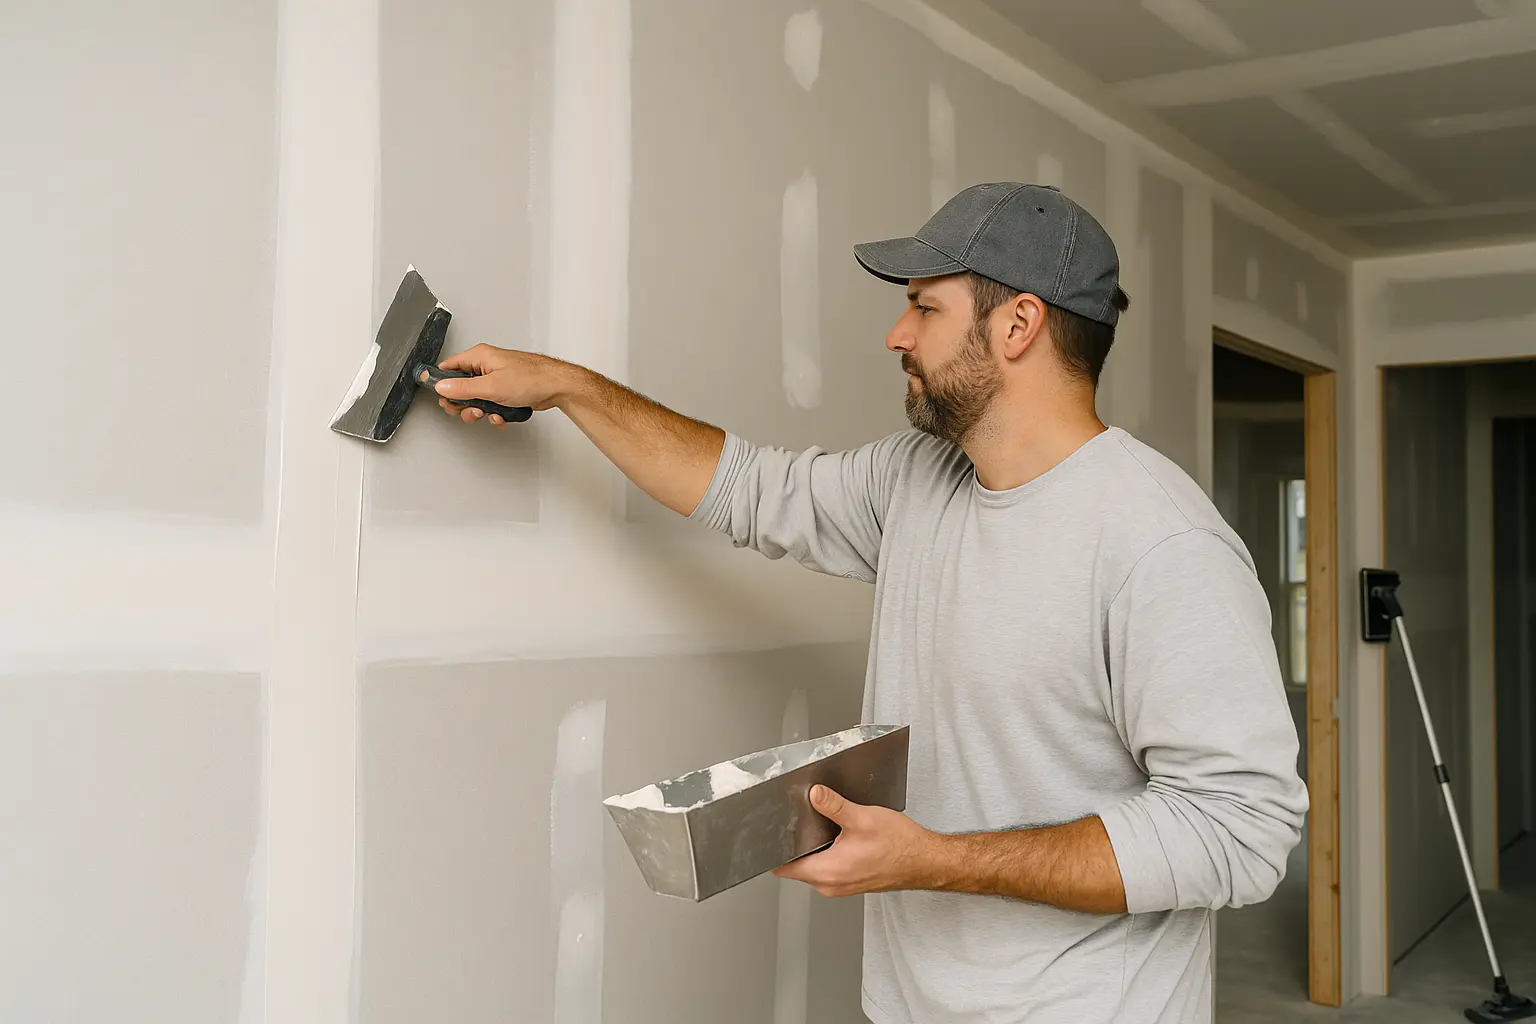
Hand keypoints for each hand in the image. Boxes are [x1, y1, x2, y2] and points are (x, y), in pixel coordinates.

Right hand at [433, 344, 576, 425]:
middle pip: (460, 386)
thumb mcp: (491, 387)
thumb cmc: (532, 378)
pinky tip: (501, 416)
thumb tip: (442, 387)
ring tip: (488, 414)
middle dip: (463, 403)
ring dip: (480, 411)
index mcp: (479, 356)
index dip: (442, 383)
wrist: (557, 387)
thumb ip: (463, 389)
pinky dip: (494, 413)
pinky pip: (491, 404)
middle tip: (468, 410)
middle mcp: (486, 365)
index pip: (449, 367)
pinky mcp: (506, 391)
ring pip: (476, 398)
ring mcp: (496, 378)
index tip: (443, 398)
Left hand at [771, 785, 939, 897]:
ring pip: (812, 864)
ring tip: (821, 825)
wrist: (926, 862)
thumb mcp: (862, 818)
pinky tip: (839, 836)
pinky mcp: (850, 880)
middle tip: (799, 819)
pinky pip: (828, 866)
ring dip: (813, 847)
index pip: (784, 867)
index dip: (774, 849)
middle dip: (795, 843)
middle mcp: (830, 884)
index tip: (772, 832)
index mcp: (828, 871)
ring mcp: (840, 885)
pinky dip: (828, 852)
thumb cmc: (900, 846)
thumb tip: (813, 794)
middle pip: (796, 865)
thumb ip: (833, 806)